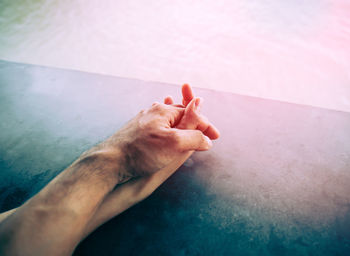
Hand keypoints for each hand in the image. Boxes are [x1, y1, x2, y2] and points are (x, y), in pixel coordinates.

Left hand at [82, 84, 219, 236]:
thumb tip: (207, 137)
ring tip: (191, 129)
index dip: (206, 126)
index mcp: (164, 111)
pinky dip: (169, 130)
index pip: (192, 114)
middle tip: (206, 135)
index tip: (215, 138)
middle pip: (181, 115)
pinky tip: (167, 132)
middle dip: (195, 123)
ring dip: (182, 125)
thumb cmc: (142, 152)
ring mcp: (143, 121)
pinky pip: (158, 127)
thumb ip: (195, 136)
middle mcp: (153, 112)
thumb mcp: (175, 144)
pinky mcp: (136, 132)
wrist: (110, 162)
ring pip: (169, 121)